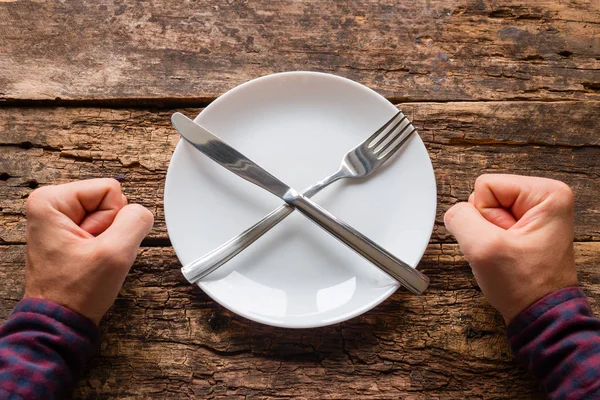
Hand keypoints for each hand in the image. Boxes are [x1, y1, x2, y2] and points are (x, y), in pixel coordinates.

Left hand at [24, 178, 153, 324]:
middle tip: (95, 253)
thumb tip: (142, 213)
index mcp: (50, 201)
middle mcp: (51, 205)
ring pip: (111, 214)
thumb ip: (136, 222)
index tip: (95, 244)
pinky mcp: (70, 232)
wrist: (62, 321)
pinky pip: (105, 227)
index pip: (111, 189)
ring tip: (92, 259)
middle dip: (112, 229)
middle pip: (110, 200)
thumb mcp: (115, 254)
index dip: (114, 220)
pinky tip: (92, 260)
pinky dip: (105, 245)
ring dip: (109, 239)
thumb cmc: (76, 292)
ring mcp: (61, 219)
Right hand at [444, 174, 577, 323]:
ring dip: (486, 237)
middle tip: (504, 250)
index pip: (485, 186)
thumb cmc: (525, 287)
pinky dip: (490, 243)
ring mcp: (534, 214)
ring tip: (505, 255)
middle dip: (484, 226)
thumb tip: (454, 213)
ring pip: (484, 212)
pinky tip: (504, 257)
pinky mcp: (525, 228)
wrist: (539, 315)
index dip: (483, 216)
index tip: (503, 240)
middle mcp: (544, 199)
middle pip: (485, 197)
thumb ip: (460, 219)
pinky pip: (490, 225)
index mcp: (546, 194)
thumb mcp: (484, 248)